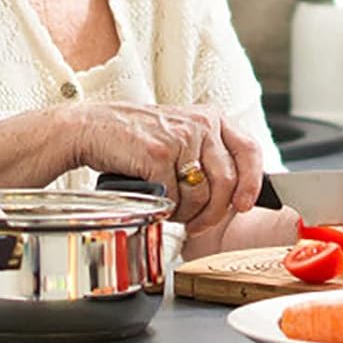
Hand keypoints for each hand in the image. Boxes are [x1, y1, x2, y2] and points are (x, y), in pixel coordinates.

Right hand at [73, 101, 263, 232]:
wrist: (91, 128)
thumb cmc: (134, 138)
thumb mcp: (180, 135)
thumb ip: (207, 156)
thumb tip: (235, 195)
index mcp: (209, 118)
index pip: (249, 151)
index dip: (251, 183)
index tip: (244, 205)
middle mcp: (199, 124)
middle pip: (227, 181)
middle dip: (215, 212)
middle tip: (199, 224)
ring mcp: (179, 138)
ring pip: (202, 195)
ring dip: (189, 214)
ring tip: (173, 211)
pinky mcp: (159, 155)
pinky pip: (175, 198)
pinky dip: (167, 209)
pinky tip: (157, 204)